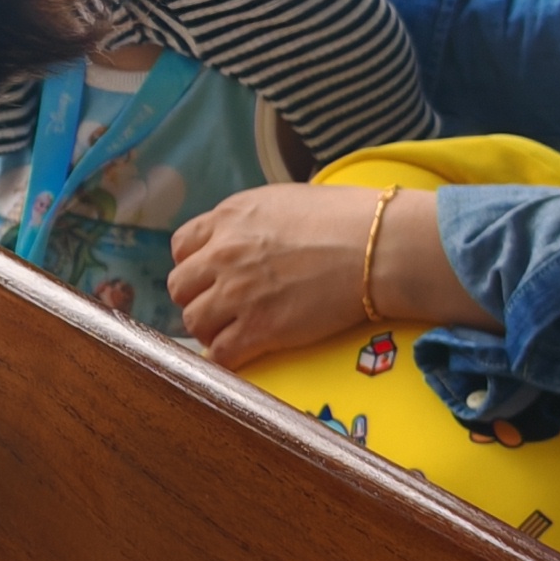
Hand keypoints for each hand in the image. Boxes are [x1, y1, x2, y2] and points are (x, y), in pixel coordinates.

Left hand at [165, 184, 478, 367]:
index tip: (210, 276)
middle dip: (198, 298)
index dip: (195, 264)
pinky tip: (243, 356)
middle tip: (221, 307)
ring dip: (210, 330)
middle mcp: (223, 252)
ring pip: (194, 321)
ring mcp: (237, 292)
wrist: (379, 247)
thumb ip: (254, 221)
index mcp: (230, 216)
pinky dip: (227, 359)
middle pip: (180, 286)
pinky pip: (220, 355)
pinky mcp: (259, 329)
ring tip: (233, 332)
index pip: (182, 246)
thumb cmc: (348, 218)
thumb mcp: (286, 201)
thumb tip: (251, 237)